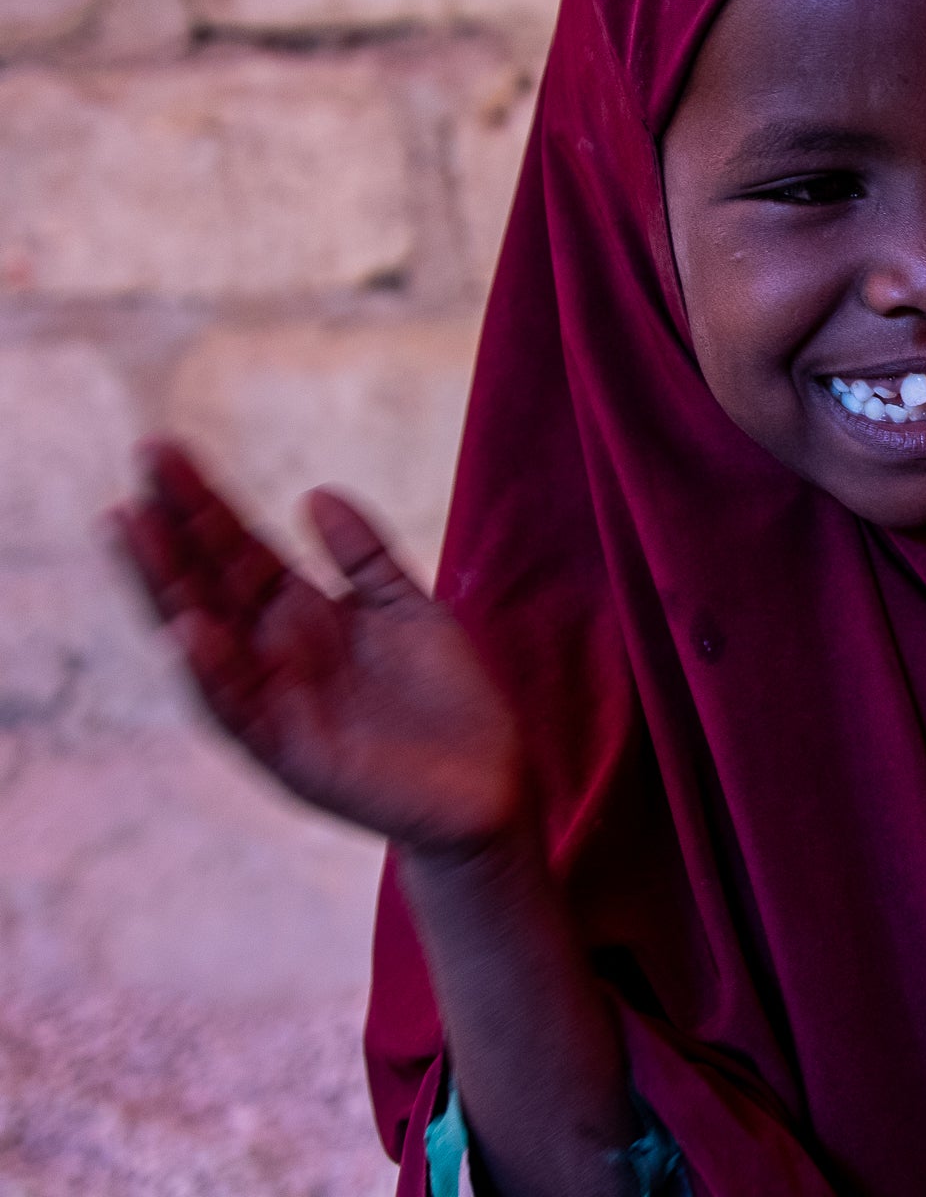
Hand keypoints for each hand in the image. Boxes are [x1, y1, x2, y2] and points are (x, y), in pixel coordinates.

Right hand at [112, 441, 521, 855]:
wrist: (487, 782)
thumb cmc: (446, 697)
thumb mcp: (406, 609)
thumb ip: (363, 556)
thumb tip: (314, 491)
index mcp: (302, 616)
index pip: (238, 550)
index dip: (203, 503)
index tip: (163, 449)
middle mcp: (275, 655)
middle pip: (209, 582)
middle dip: (171, 529)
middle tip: (136, 470)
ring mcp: (276, 703)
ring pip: (204, 639)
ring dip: (166, 586)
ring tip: (132, 530)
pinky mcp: (289, 754)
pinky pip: (238, 711)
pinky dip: (212, 673)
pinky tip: (190, 631)